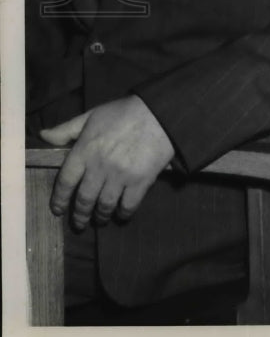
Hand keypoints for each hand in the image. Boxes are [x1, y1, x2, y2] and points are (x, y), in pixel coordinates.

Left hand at [40, 94, 174, 228]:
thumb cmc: (124, 113)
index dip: (59, 200)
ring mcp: (120, 176)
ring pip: (104, 206)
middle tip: (79, 223)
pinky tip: (121, 214)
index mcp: (85, 150)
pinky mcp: (140, 181)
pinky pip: (128, 206)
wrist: (159, 112)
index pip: (65, 182)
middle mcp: (100, 166)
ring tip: (100, 219)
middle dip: (80, 215)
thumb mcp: (91, 115)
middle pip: (84, 199)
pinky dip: (123, 214)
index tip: (58, 210)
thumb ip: (66, 129)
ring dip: (100, 217)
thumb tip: (43, 136)